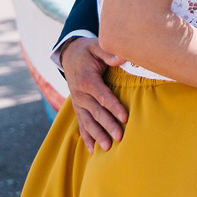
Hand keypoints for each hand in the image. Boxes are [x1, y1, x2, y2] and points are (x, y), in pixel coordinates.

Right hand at [59, 36, 127, 151]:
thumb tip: (122, 57)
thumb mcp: (96, 47)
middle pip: (96, 112)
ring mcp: (78, 103)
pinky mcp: (78, 108)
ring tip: (107, 147)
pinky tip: (93, 150)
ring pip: (88, 122)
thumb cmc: (88, 51)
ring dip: (97, 135)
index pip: (102, 96)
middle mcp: (80, 94)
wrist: (70, 55)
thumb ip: (108, 53)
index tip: (125, 117)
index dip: (113, 107)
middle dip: (108, 125)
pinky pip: (81, 125)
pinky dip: (86, 138)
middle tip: (120, 137)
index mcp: (87, 80)